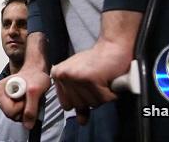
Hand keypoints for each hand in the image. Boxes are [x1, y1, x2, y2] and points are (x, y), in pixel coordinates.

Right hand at [0, 67, 50, 129]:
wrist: (36, 73)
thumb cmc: (34, 77)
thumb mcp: (35, 90)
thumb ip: (31, 109)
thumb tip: (28, 126)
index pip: (10, 111)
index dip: (23, 106)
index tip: (26, 95)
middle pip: (12, 115)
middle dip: (24, 109)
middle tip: (28, 96)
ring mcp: (1, 102)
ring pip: (15, 116)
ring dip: (25, 109)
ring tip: (28, 97)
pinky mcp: (7, 105)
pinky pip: (18, 115)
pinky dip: (25, 110)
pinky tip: (27, 100)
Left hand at [50, 10, 140, 124]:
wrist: (112, 46)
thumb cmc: (96, 63)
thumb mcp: (80, 79)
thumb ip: (78, 100)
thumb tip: (80, 122)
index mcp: (57, 74)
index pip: (66, 105)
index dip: (79, 99)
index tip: (86, 86)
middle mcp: (63, 76)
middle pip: (79, 106)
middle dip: (92, 97)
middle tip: (95, 81)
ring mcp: (76, 77)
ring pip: (92, 104)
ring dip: (102, 95)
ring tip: (101, 79)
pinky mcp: (91, 79)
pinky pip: (104, 99)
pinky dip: (111, 93)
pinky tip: (108, 80)